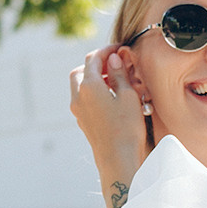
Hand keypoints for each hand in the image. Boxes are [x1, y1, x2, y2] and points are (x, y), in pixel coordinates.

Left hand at [69, 46, 147, 207]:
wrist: (118, 160)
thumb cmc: (127, 127)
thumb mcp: (128, 95)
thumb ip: (119, 73)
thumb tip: (113, 58)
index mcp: (88, 86)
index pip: (93, 59)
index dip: (107, 50)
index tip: (120, 48)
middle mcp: (78, 97)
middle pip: (81, 71)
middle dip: (96, 64)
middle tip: (115, 64)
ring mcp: (78, 111)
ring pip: (80, 86)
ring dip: (95, 79)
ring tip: (117, 81)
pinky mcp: (82, 122)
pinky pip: (84, 99)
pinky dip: (94, 92)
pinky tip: (112, 97)